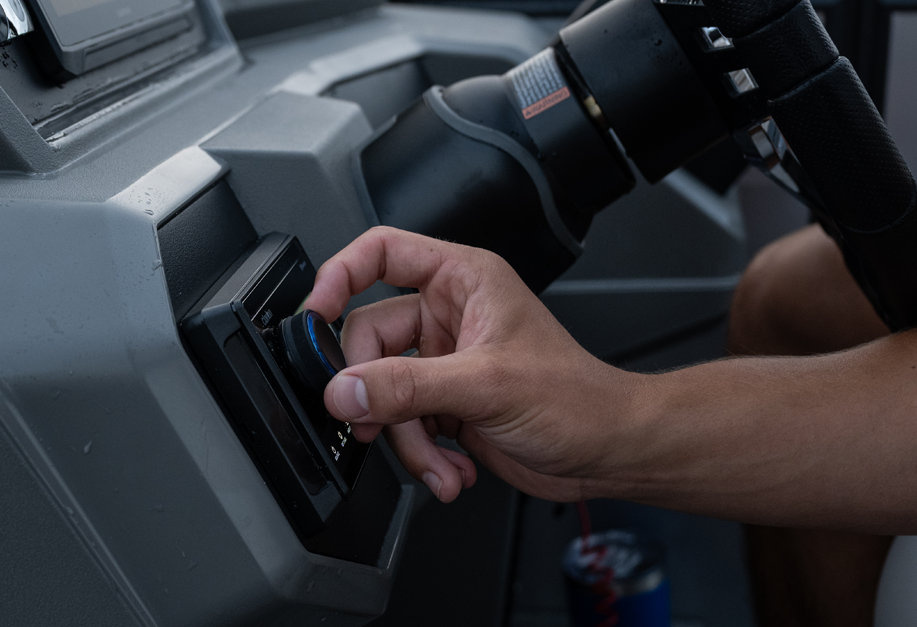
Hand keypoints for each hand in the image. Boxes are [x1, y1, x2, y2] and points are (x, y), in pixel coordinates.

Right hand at [307, 227, 640, 502]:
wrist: (608, 452)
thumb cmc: (578, 398)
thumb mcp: (485, 385)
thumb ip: (408, 387)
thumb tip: (346, 390)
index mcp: (462, 280)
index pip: (381, 252)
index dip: (339, 275)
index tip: (314, 312)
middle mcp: (447, 315)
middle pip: (369, 338)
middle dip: (378, 393)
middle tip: (378, 423)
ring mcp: (442, 362)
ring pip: (382, 390)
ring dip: (404, 437)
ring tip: (436, 460)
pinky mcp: (443, 403)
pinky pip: (401, 423)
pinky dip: (419, 453)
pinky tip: (450, 468)